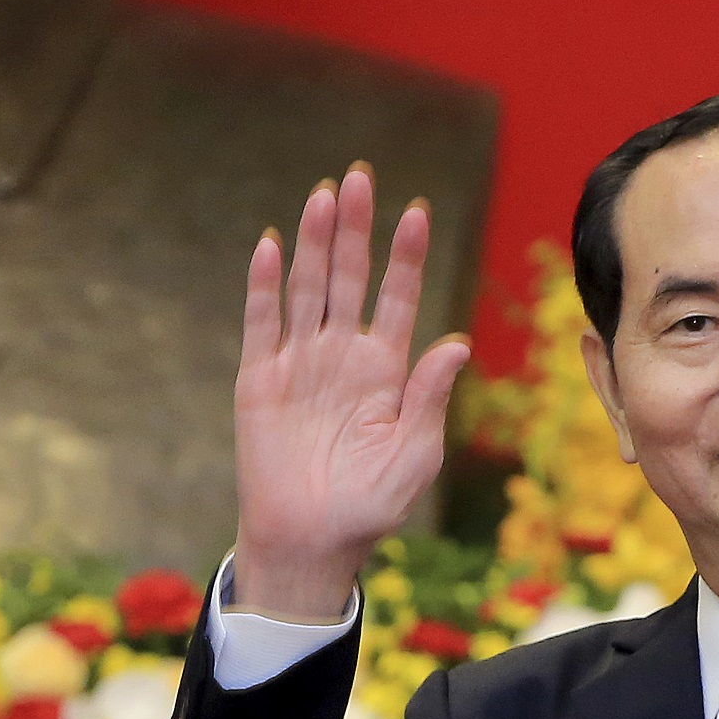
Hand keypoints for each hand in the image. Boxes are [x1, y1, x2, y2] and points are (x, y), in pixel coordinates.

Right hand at [231, 166, 470, 617]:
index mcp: (387, 371)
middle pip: (350, 278)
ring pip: (308, 289)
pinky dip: (267, 285)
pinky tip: (273, 245)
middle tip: (360, 177)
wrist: (311, 541)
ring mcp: (300, 363)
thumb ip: (430, 397)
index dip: (407, 257)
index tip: (418, 211)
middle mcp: (344, 356)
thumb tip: (458, 344)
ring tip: (324, 195)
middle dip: (356, 230)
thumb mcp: (415, 454)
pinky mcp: (259, 379)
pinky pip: (262, 323)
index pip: (399, 299)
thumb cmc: (371, 505)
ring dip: (314, 242)